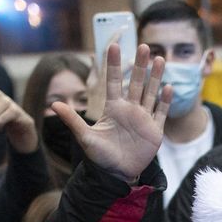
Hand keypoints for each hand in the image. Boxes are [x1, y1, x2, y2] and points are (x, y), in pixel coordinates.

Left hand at [52, 39, 169, 182]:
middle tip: (143, 46)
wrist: (116, 175)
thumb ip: (73, 120)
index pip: (114, 82)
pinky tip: (168, 87)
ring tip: (160, 59)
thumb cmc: (100, 157)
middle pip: (136, 83)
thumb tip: (53, 104)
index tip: (113, 46)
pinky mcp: (154, 131)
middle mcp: (129, 110)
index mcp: (113, 108)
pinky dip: (165, 101)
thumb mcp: (85, 137)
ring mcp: (143, 119)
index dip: (113, 65)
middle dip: (139, 65)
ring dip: (155, 77)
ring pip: (150, 93)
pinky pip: (161, 113)